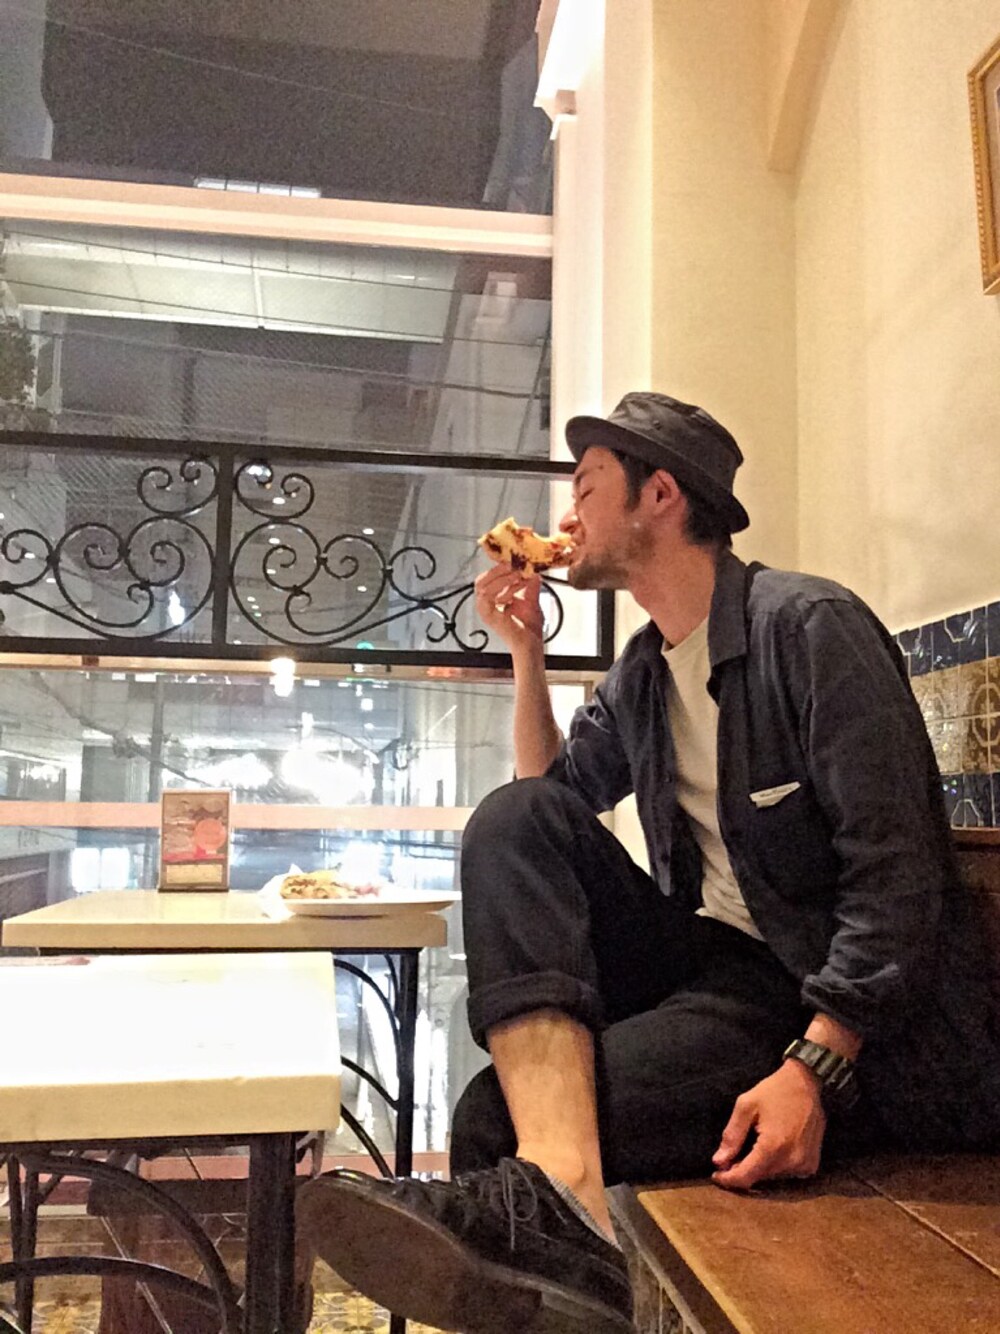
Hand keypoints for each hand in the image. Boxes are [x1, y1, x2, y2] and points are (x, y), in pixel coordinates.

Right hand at [474, 563, 543, 654]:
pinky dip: (500, 587)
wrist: (530, 642)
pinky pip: (487, 595)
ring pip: (483, 585)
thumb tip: (534, 572)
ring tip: (516, 574)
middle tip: (511, 564)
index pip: (488, 579)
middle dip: (497, 570)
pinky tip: (513, 586)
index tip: (513, 561)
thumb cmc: (528, 628)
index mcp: (493, 600)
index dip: (499, 569)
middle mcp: (486, 604)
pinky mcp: (487, 614)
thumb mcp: (531, 599)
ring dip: (501, 577)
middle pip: (481, 580)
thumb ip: (531, 585)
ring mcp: (484, 610)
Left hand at [710, 1060, 826, 1190]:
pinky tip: (771, 1149)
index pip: (746, 1177)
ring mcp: (804, 1165)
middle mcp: (791, 1160)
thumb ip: (732, 1135)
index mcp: (773, 1146)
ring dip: (759, 1168)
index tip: (716, 1174)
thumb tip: (719, 1161)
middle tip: (730, 1157)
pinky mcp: (812, 1164)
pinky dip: (775, 1166)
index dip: (728, 1179)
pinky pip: (787, 1174)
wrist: (806, 1083)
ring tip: (752, 1148)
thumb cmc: (775, 1091)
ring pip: (772, 1177)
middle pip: (759, 1178)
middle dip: (742, 1170)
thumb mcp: (746, 1106)